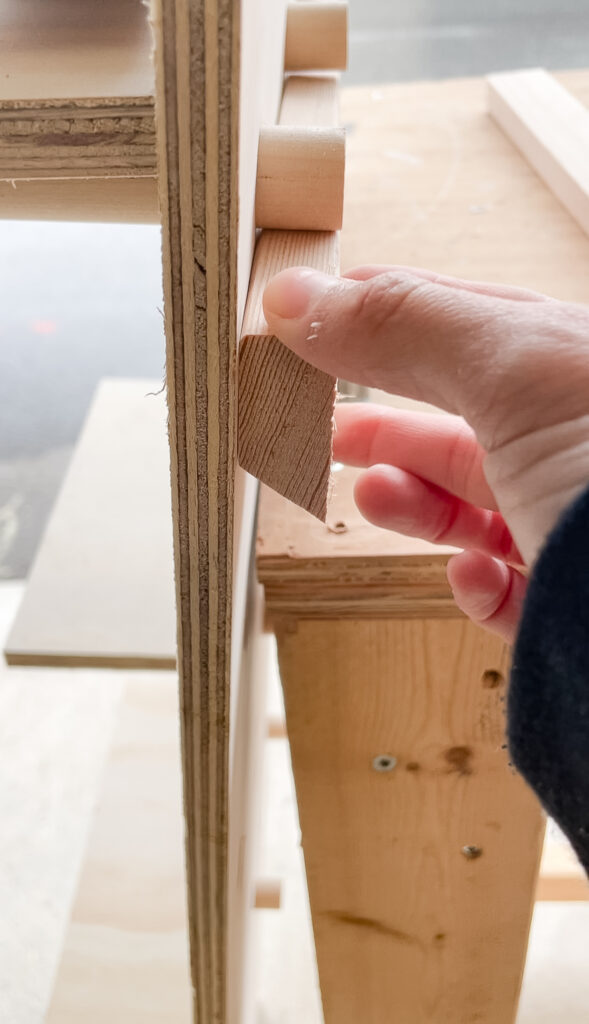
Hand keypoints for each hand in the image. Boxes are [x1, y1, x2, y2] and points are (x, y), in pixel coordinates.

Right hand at [263, 265, 588, 641]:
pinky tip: (471, 575)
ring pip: (474, 506)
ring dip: (413, 501)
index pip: (457, 321)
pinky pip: (509, 590)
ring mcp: (574, 519)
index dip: (374, 318)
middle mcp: (575, 435)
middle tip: (319, 424)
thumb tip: (296, 294)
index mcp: (570, 360)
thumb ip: (402, 327)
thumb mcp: (511, 370)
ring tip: (373, 494)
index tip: (301, 327)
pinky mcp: (575, 602)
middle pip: (458, 419)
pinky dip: (476, 585)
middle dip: (383, 420)